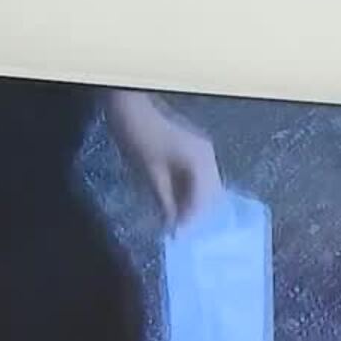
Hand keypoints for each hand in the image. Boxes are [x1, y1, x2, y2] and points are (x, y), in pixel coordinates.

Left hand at [104, 90, 223, 227]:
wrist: (129, 103)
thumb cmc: (138, 135)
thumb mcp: (149, 171)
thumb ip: (164, 199)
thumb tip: (171, 223)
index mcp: (201, 162)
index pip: (204, 200)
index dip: (191, 220)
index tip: (178, 237)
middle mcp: (209, 157)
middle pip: (212, 195)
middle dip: (197, 214)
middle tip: (180, 231)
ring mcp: (203, 151)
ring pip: (206, 187)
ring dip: (194, 203)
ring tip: (177, 219)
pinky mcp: (194, 149)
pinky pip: (198, 177)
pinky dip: (189, 191)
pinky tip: (176, 201)